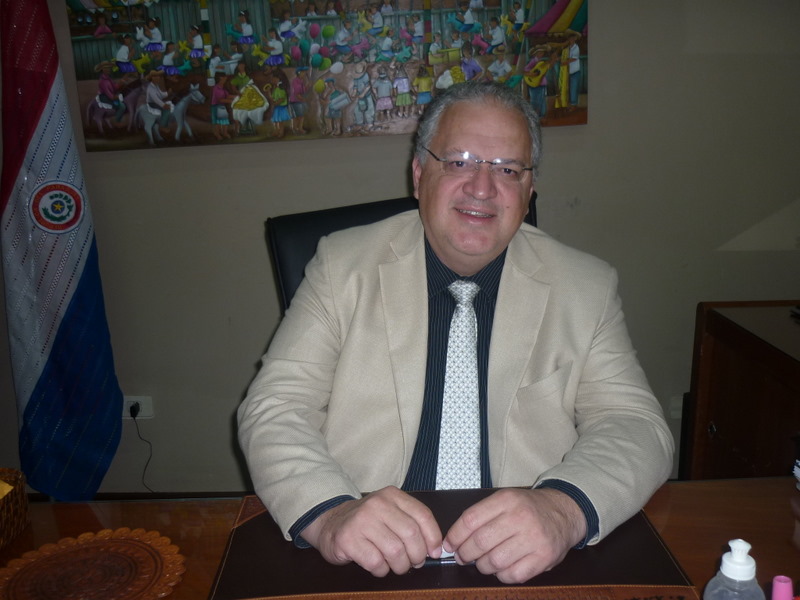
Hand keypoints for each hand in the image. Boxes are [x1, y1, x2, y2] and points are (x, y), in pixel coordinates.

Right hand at [300, 486, 442, 576]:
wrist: (331, 523)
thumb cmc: (366, 522)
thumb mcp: (390, 512)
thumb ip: (411, 523)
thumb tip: (435, 548)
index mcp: (392, 495)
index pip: (423, 515)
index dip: (433, 538)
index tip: (435, 552)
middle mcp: (377, 504)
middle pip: (411, 534)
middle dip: (417, 555)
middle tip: (414, 563)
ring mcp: (361, 521)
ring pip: (395, 551)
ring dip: (400, 565)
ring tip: (396, 565)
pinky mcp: (348, 539)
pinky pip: (376, 562)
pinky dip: (382, 570)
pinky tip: (378, 565)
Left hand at [443, 487, 586, 583]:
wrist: (564, 513)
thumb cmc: (528, 509)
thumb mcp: (506, 500)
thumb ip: (482, 515)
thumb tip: (453, 540)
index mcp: (507, 500)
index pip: (471, 519)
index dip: (455, 535)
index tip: (449, 545)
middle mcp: (520, 517)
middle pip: (480, 542)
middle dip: (465, 554)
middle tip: (463, 557)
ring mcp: (534, 538)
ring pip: (494, 561)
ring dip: (483, 566)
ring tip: (484, 562)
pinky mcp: (544, 557)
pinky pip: (513, 575)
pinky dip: (502, 575)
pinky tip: (502, 568)